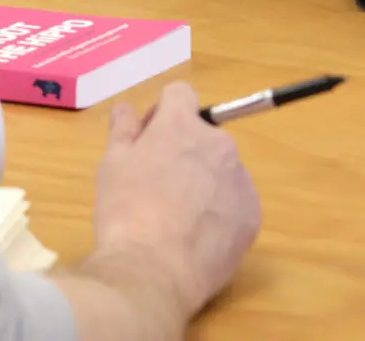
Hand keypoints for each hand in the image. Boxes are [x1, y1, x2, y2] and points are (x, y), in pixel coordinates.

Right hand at [90, 83, 260, 320]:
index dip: (162, 112)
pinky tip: (197, 235)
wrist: (154, 271)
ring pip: (222, 169)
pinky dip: (220, 211)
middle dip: (184, 149)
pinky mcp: (252, 216)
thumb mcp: (111, 164)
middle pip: (203, 134)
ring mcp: (241, 180)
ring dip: (204, 180)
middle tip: (158, 182)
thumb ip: (122, 129)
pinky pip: (236, 201)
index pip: (180, 94)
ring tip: (178, 216)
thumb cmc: (126, 211)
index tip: (148, 137)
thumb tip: (126, 108)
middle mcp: (219, 144)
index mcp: (181, 125)